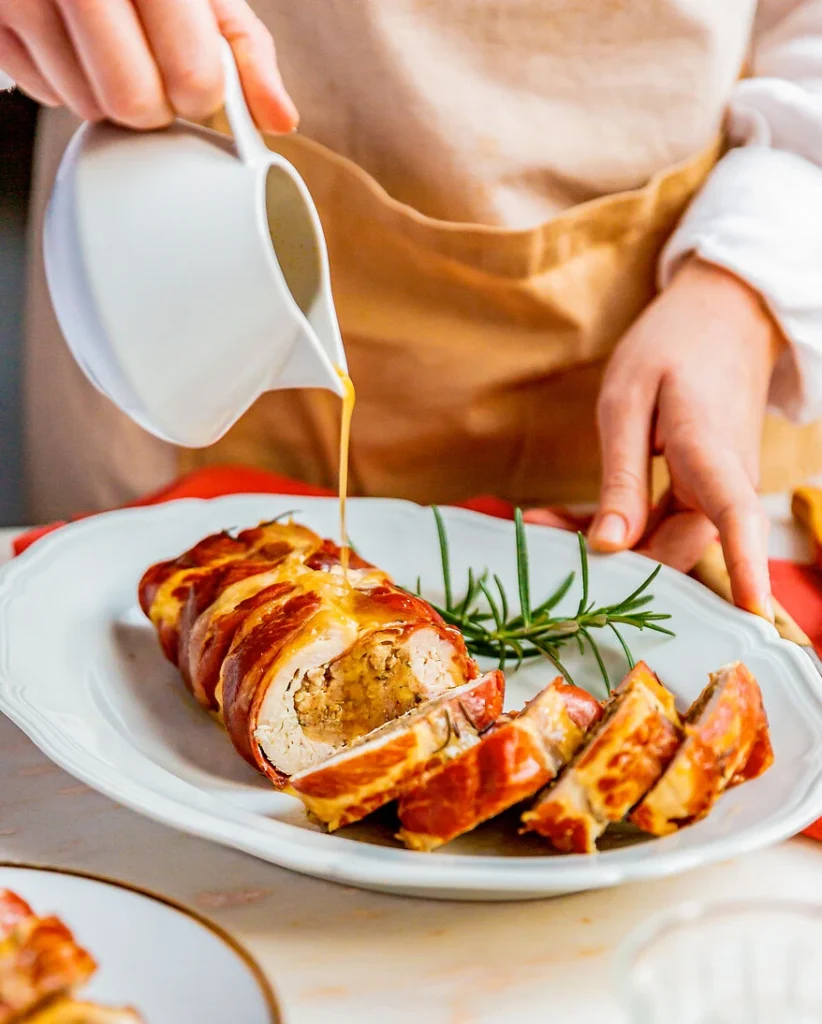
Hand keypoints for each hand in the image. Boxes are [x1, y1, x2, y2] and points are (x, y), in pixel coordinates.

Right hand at [0, 0, 297, 131]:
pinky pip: (45, 95)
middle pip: (135, 104)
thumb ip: (246, 52)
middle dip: (155, 104)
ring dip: (110, 97)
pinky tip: (74, 45)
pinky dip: (67, 83)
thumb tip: (280, 121)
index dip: (200, 89)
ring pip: (89, 108)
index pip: (192, 76)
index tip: (194, 73)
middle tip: (152, 70)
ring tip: (110, 48)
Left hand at [534, 257, 780, 617]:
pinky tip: (559, 522)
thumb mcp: (628, 402)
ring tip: (539, 530)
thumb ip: (622, 477)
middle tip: (541, 549)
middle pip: (677, 550)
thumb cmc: (673, 345)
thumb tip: (610, 546)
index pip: (737, 518)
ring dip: (604, 546)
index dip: (746, 568)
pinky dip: (612, 525)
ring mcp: (713, 490)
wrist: (721, 313)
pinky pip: (656, 521)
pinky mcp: (696, 489)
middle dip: (613, 566)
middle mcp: (723, 484)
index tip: (753, 615)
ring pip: (661, 541)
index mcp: (712, 452)